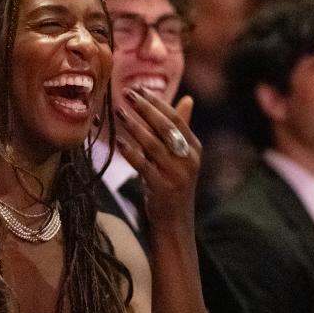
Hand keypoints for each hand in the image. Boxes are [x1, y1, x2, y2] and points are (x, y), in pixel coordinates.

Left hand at [114, 88, 200, 232]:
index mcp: (194, 148)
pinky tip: (119, 142)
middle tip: (127, 93)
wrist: (175, 224)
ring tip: (118, 113)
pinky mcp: (162, 188)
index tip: (139, 88)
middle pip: (165, 127)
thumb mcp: (182, 157)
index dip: (157, 102)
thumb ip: (181, 129)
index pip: (175, 118)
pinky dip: (131, 153)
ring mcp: (177, 174)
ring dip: (134, 127)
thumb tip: (188, 99)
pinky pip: (143, 166)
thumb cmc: (174, 185)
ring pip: (153, 144)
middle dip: (145, 108)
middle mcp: (189, 159)